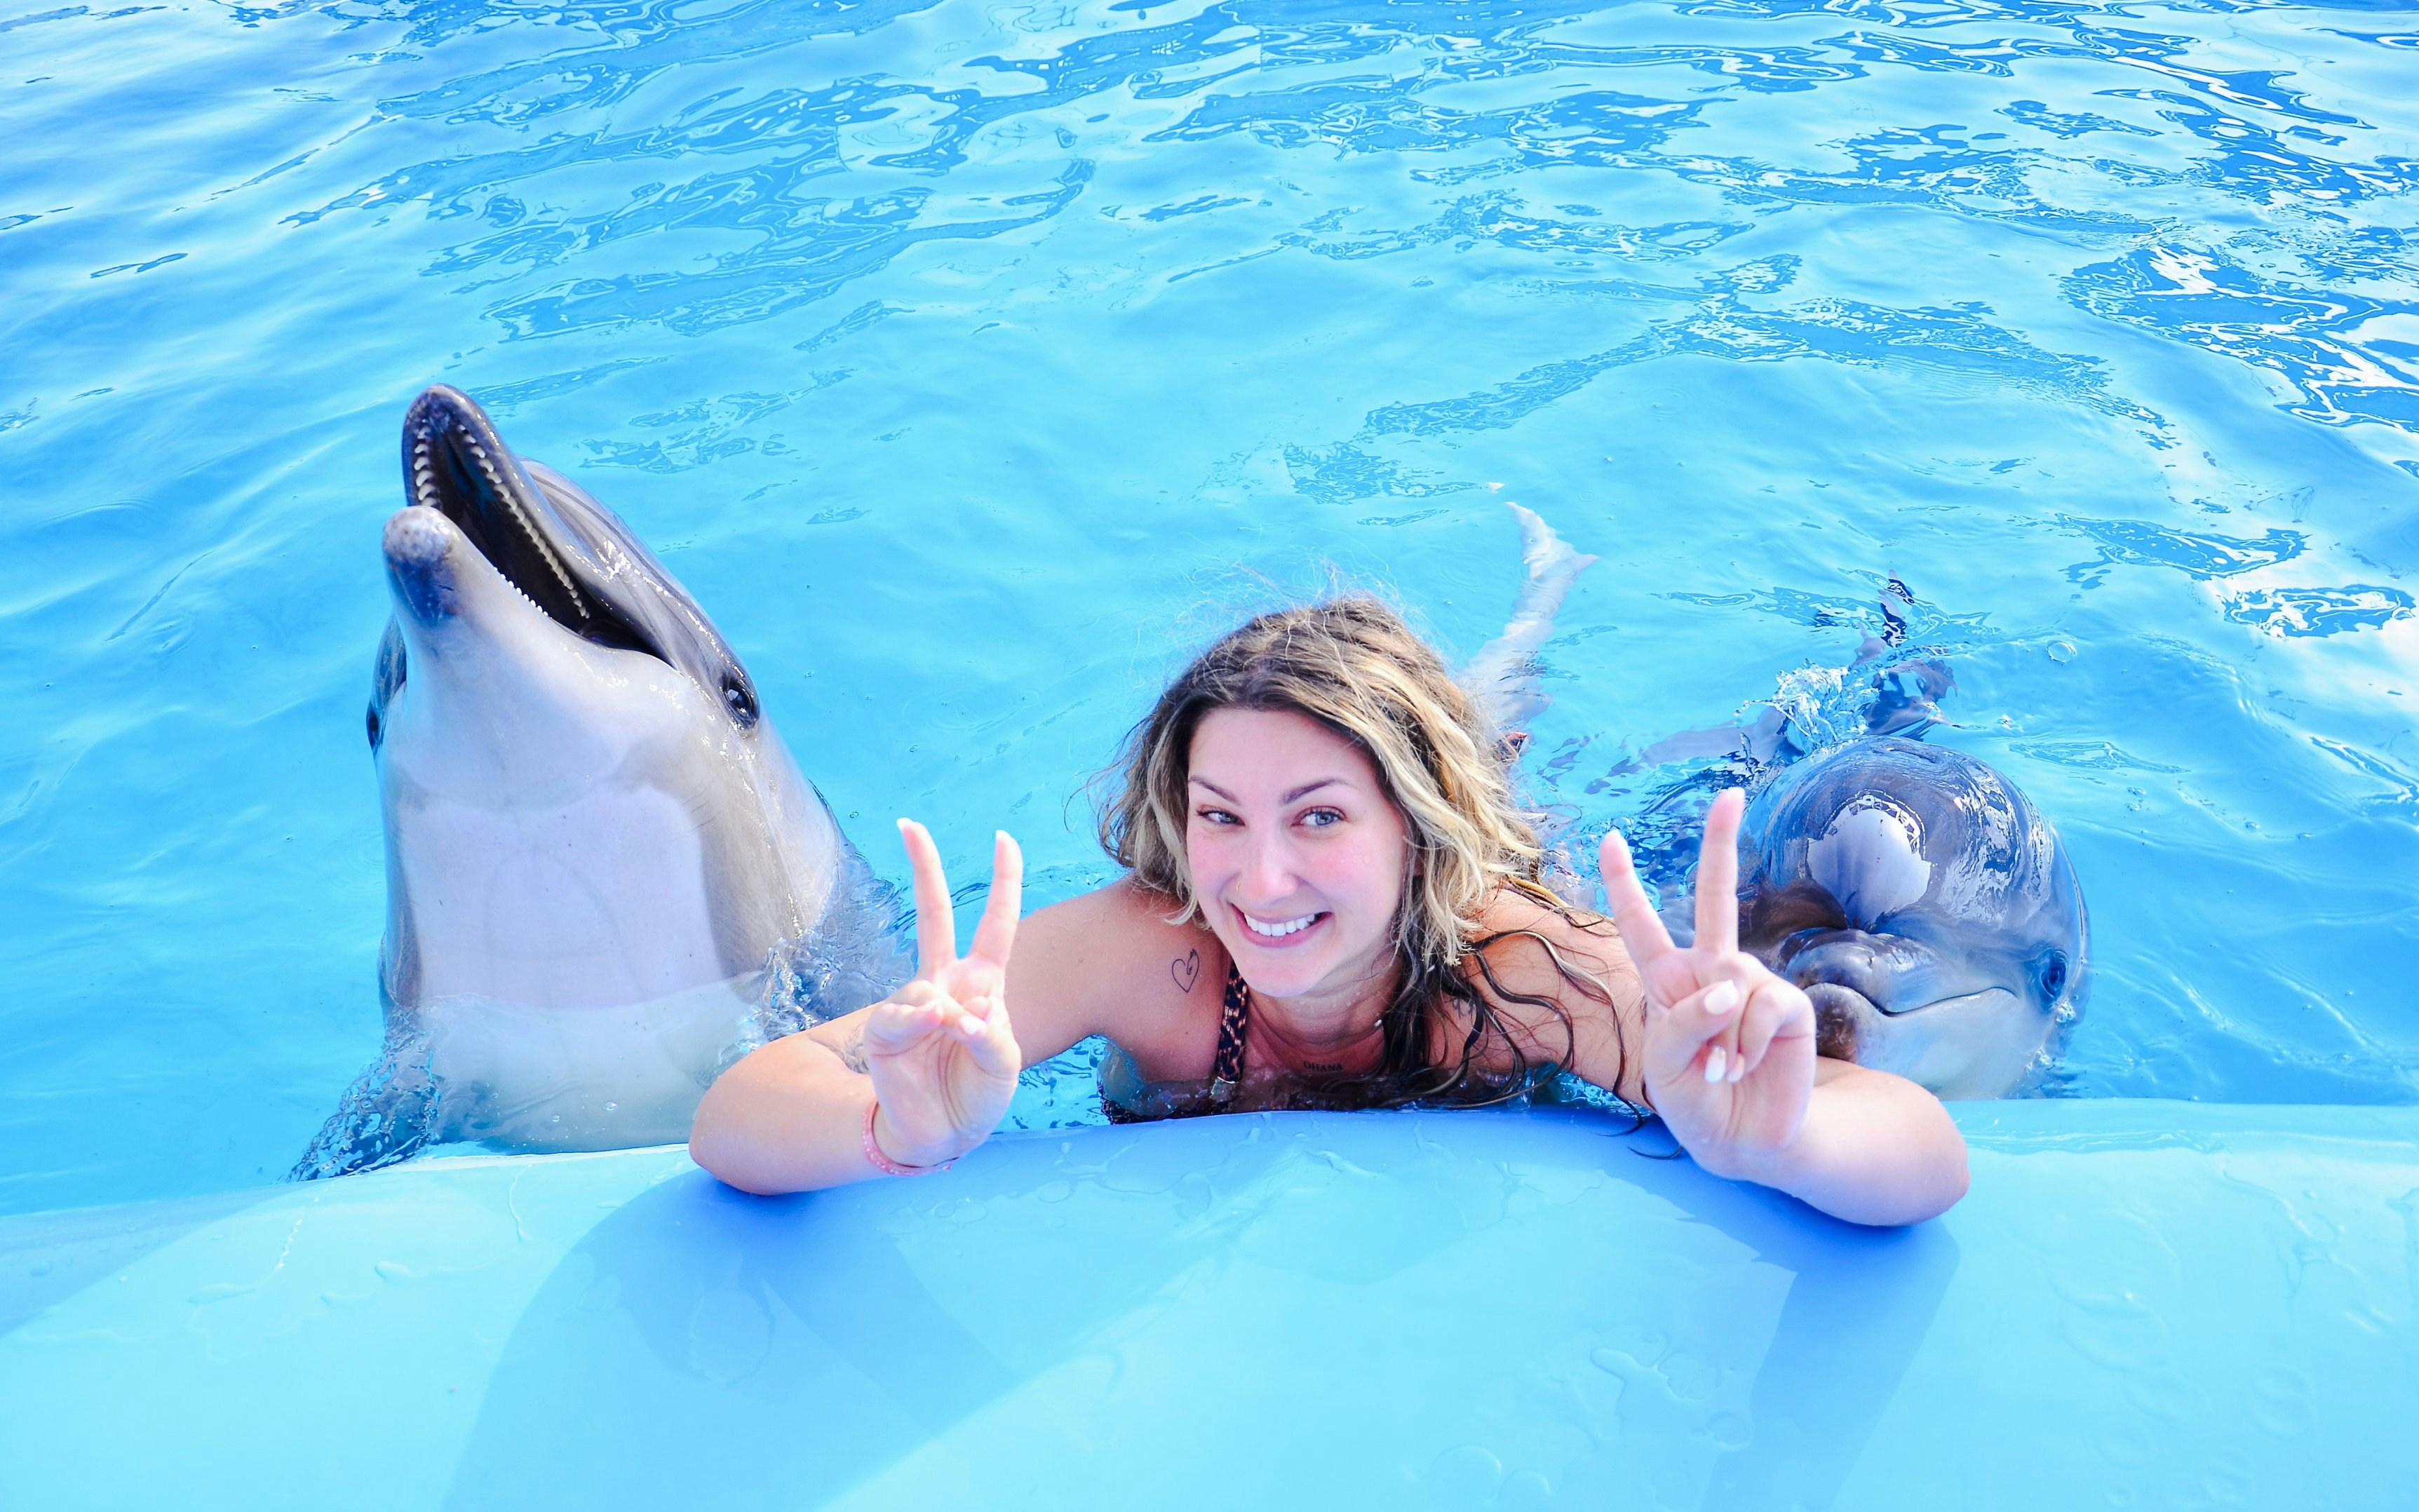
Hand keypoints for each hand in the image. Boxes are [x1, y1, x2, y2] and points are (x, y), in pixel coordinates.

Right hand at [861, 820, 1023, 1168]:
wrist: (942, 1133)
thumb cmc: (979, 1094)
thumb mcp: (1004, 1063)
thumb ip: (992, 1033)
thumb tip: (958, 1008)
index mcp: (982, 982)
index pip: (995, 924)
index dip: (1003, 882)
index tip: (1004, 838)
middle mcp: (945, 983)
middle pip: (931, 915)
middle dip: (923, 867)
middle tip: (908, 823)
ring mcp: (913, 1003)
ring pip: (927, 987)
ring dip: (947, 1016)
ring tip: (959, 1040)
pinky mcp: (885, 1029)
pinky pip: (903, 1016)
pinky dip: (922, 1025)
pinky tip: (934, 1033)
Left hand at [1599, 789, 1816, 1178]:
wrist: (1743, 1141)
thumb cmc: (1695, 1100)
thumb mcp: (1665, 1065)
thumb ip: (1682, 1022)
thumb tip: (1726, 989)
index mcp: (1668, 982)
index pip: (1641, 925)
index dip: (1624, 883)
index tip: (1609, 837)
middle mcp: (1711, 972)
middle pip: (1716, 898)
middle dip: (1723, 845)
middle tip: (1732, 794)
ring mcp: (1751, 985)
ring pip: (1730, 984)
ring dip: (1718, 1038)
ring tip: (1720, 1070)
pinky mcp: (1786, 1007)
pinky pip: (1761, 1008)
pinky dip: (1745, 1045)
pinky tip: (1743, 1067)